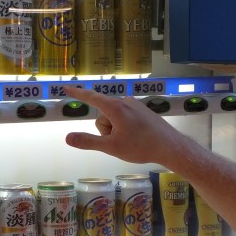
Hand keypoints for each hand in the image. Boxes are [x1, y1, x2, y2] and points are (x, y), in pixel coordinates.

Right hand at [63, 85, 188, 165]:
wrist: (170, 146)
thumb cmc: (140, 146)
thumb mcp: (111, 147)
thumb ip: (88, 141)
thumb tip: (67, 137)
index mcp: (114, 107)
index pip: (90, 97)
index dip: (77, 93)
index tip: (66, 88)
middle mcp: (124, 101)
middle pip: (103, 115)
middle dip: (105, 129)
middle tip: (120, 142)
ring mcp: (135, 105)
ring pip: (114, 118)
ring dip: (116, 130)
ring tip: (131, 140)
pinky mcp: (143, 110)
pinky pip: (125, 117)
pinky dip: (125, 127)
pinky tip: (137, 137)